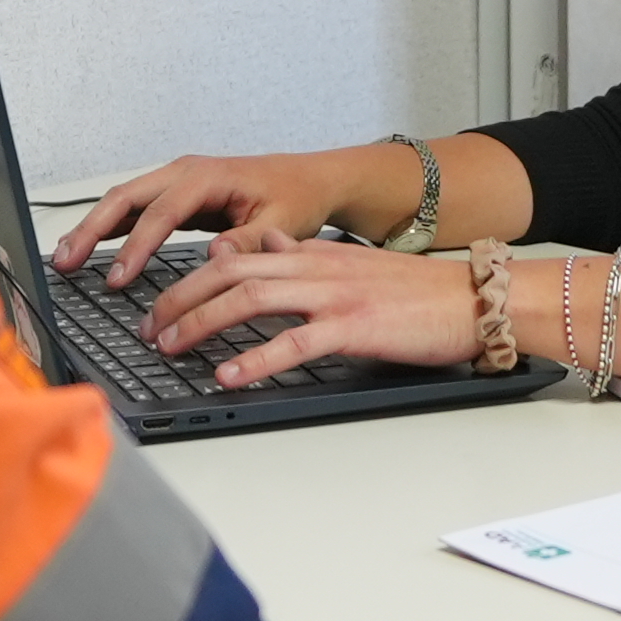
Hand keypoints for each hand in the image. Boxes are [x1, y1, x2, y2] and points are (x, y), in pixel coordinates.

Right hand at [50, 150, 368, 288]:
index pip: (161, 212)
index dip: (135, 245)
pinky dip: (109, 226)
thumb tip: (215, 258)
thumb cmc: (296, 197)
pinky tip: (88, 245)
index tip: (117, 277)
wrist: (308, 179)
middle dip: (91, 228)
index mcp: (208, 176)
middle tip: (65, 261)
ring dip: (92, 226)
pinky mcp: (175, 195)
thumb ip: (246, 240)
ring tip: (64, 257)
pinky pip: (134, 208)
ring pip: (123, 200)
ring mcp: (176, 180)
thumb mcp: (281, 223)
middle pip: (126, 196)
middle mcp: (185, 172)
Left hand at [139, 235, 477, 384]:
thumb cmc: (415, 291)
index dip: (188, 278)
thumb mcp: (348, 263)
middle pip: (228, 272)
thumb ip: (299, 254)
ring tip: (171, 346)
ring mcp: (332, 295)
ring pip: (250, 298)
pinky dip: (255, 359)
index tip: (160, 302)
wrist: (471, 298)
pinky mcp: (353, 327)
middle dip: (179, 299)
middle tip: (148, 327)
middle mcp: (314, 267)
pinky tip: (229, 375)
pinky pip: (293, 342)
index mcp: (310, 253)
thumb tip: (257, 244)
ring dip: (202, 323)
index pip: (233, 255)